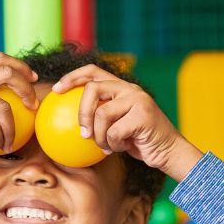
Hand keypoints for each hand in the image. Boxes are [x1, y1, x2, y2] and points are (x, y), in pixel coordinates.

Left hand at [52, 65, 201, 179]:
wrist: (167, 152)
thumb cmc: (137, 141)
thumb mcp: (113, 127)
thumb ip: (98, 117)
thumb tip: (65, 121)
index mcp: (121, 88)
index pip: (93, 72)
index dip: (72, 77)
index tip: (56, 90)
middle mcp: (129, 89)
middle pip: (92, 89)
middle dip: (82, 113)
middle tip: (83, 133)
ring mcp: (138, 100)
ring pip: (101, 114)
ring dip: (99, 137)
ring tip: (106, 146)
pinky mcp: (143, 115)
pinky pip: (113, 131)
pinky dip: (113, 144)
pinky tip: (120, 148)